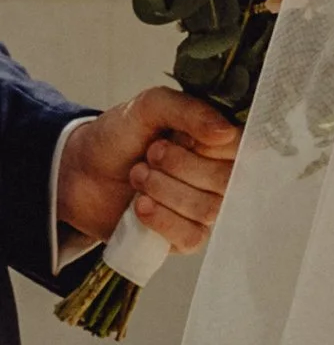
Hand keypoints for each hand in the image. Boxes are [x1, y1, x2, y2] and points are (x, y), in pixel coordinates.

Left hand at [57, 90, 240, 253]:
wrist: (80, 171)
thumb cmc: (119, 136)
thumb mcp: (147, 107)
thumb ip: (187, 110)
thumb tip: (226, 132)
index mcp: (218, 141)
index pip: (242, 147)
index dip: (208, 145)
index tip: (176, 136)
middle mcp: (218, 175)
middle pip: (226, 181)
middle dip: (179, 167)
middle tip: (149, 155)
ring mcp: (204, 208)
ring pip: (207, 209)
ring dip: (163, 190)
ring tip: (137, 176)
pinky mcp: (185, 237)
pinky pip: (192, 237)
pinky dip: (162, 220)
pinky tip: (139, 207)